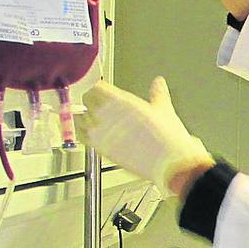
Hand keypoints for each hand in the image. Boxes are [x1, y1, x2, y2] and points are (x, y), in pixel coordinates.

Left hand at [82, 77, 212, 193]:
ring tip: (87, 114)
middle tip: (93, 98)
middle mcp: (107, 116)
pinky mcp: (101, 149)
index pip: (95, 86)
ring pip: (78, 118)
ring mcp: (102, 133)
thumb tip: (158, 84)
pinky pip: (83, 137)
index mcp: (120, 101)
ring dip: (81, 115)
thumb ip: (157, 93)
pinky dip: (84, 133)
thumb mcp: (164, 109)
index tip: (97, 85)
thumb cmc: (168, 138)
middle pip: (85, 100)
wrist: (169, 163)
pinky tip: (91, 133)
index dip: (95, 84)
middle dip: (88, 98)